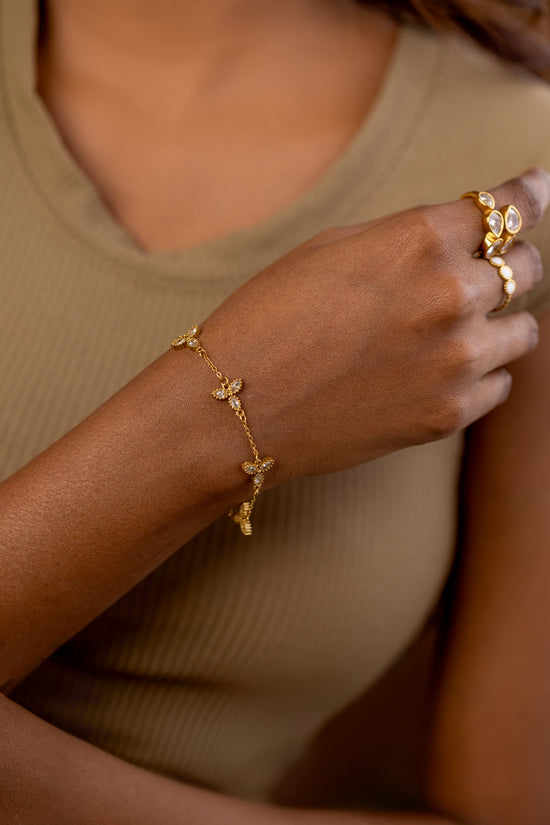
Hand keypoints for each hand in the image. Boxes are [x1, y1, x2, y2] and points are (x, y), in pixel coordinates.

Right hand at [203, 169, 548, 481]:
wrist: (236, 406)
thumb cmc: (269, 318)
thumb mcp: (333, 249)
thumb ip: (407, 237)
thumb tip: (458, 236)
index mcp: (420, 239)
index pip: (509, 207)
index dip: (530, 195)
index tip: (539, 190)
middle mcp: (451, 295)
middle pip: (527, 267)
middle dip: (508, 264)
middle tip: (482, 272)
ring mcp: (455, 360)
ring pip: (521, 332)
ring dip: (497, 323)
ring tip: (453, 330)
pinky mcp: (447, 413)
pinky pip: (498, 384)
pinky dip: (479, 373)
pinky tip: (438, 371)